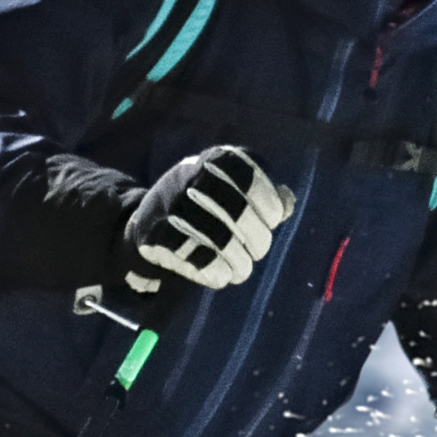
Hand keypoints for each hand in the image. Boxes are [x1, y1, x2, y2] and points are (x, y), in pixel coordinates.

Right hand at [122, 143, 290, 295]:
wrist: (148, 224)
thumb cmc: (204, 207)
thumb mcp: (233, 192)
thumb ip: (264, 195)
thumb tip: (288, 199)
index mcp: (214, 160)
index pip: (250, 176)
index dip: (268, 202)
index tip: (272, 220)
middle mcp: (190, 176)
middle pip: (238, 212)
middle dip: (257, 238)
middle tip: (258, 251)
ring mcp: (170, 205)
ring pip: (220, 239)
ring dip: (239, 262)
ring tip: (242, 270)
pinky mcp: (155, 234)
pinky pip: (197, 258)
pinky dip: (216, 272)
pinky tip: (222, 276)